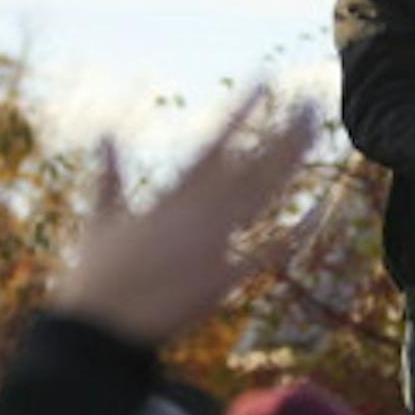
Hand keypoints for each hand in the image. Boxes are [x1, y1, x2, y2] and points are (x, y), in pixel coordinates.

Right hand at [49, 86, 317, 346]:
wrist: (100, 330)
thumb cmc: (94, 275)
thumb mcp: (100, 219)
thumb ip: (108, 175)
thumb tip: (104, 135)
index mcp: (171, 199)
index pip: (215, 146)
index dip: (243, 113)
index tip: (264, 83)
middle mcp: (198, 216)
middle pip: (252, 167)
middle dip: (284, 135)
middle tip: (312, 105)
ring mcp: (214, 247)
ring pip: (263, 199)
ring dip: (292, 166)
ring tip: (315, 139)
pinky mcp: (223, 281)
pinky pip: (266, 255)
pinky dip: (294, 234)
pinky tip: (319, 212)